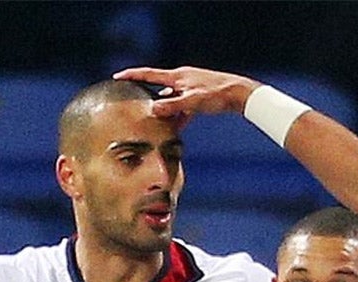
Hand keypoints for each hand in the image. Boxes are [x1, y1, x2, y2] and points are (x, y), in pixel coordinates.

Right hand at [113, 65, 253, 118]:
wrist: (239, 94)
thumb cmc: (217, 94)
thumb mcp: (192, 101)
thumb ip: (172, 106)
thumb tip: (153, 109)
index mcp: (178, 76)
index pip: (150, 74)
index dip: (133, 75)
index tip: (118, 76)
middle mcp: (182, 79)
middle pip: (159, 87)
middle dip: (147, 95)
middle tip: (134, 102)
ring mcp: (190, 87)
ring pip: (171, 99)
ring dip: (164, 110)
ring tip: (154, 122)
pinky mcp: (198, 96)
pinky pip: (183, 107)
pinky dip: (178, 116)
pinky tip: (176, 129)